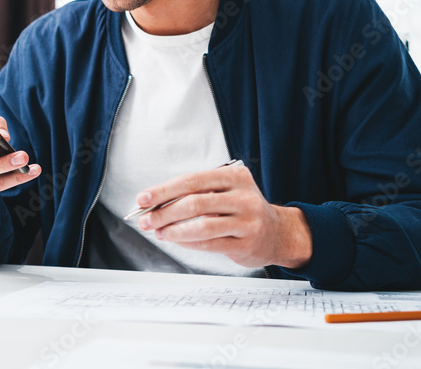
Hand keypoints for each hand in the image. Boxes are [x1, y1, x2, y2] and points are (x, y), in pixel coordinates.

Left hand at [134, 164, 312, 268]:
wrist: (278, 233)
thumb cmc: (243, 210)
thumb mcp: (226, 192)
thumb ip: (196, 194)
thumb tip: (155, 204)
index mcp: (234, 177)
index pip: (192, 180)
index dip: (163, 190)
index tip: (143, 199)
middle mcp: (243, 197)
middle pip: (194, 202)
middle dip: (164, 212)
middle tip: (146, 220)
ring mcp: (247, 221)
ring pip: (201, 225)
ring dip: (174, 230)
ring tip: (160, 232)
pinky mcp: (246, 244)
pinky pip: (209, 243)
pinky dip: (187, 242)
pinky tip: (176, 240)